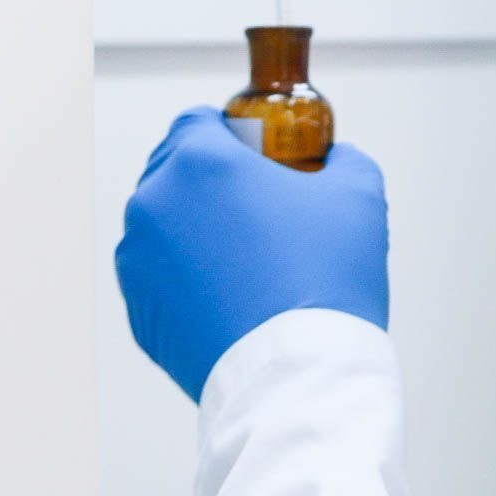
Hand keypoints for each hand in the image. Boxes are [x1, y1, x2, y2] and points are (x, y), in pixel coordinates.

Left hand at [116, 107, 389, 400]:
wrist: (297, 373)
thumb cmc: (324, 277)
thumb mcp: (358, 193)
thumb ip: (342, 158)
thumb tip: (335, 160)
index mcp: (197, 162)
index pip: (196, 121)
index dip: (231, 132)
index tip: (258, 155)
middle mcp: (152, 205)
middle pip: (173, 170)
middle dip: (209, 179)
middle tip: (256, 204)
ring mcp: (138, 262)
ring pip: (162, 225)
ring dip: (194, 228)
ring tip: (246, 255)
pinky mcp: (138, 312)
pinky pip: (160, 276)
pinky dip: (186, 276)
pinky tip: (231, 293)